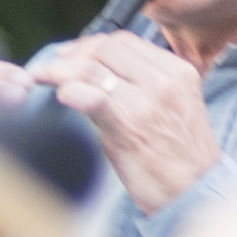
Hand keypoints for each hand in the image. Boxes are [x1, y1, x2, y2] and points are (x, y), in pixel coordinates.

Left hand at [34, 30, 220, 215]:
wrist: (196, 195)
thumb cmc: (180, 159)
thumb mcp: (174, 109)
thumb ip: (144, 87)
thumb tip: (97, 78)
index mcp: (178, 72)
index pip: (126, 41)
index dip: (92, 44)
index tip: (72, 56)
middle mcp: (164, 80)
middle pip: (106, 47)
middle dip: (73, 54)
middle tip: (52, 68)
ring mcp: (147, 101)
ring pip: (92, 67)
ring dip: (58, 71)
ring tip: (40, 78)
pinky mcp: (129, 124)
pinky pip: (90, 95)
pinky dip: (68, 91)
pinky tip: (59, 97)